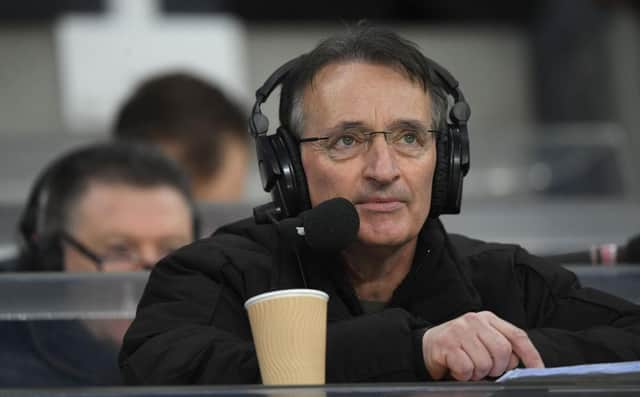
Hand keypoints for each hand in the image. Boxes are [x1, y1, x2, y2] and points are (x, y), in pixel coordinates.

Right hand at [422, 311, 543, 380]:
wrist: (425, 346)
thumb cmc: (459, 346)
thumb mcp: (482, 341)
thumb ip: (501, 347)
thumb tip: (519, 364)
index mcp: (488, 319)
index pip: (517, 336)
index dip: (531, 355)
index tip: (538, 371)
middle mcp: (474, 320)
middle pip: (503, 351)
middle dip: (497, 368)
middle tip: (484, 369)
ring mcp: (460, 331)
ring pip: (485, 363)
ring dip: (477, 373)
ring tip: (467, 367)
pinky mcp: (447, 344)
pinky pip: (467, 369)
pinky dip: (463, 375)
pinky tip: (456, 369)